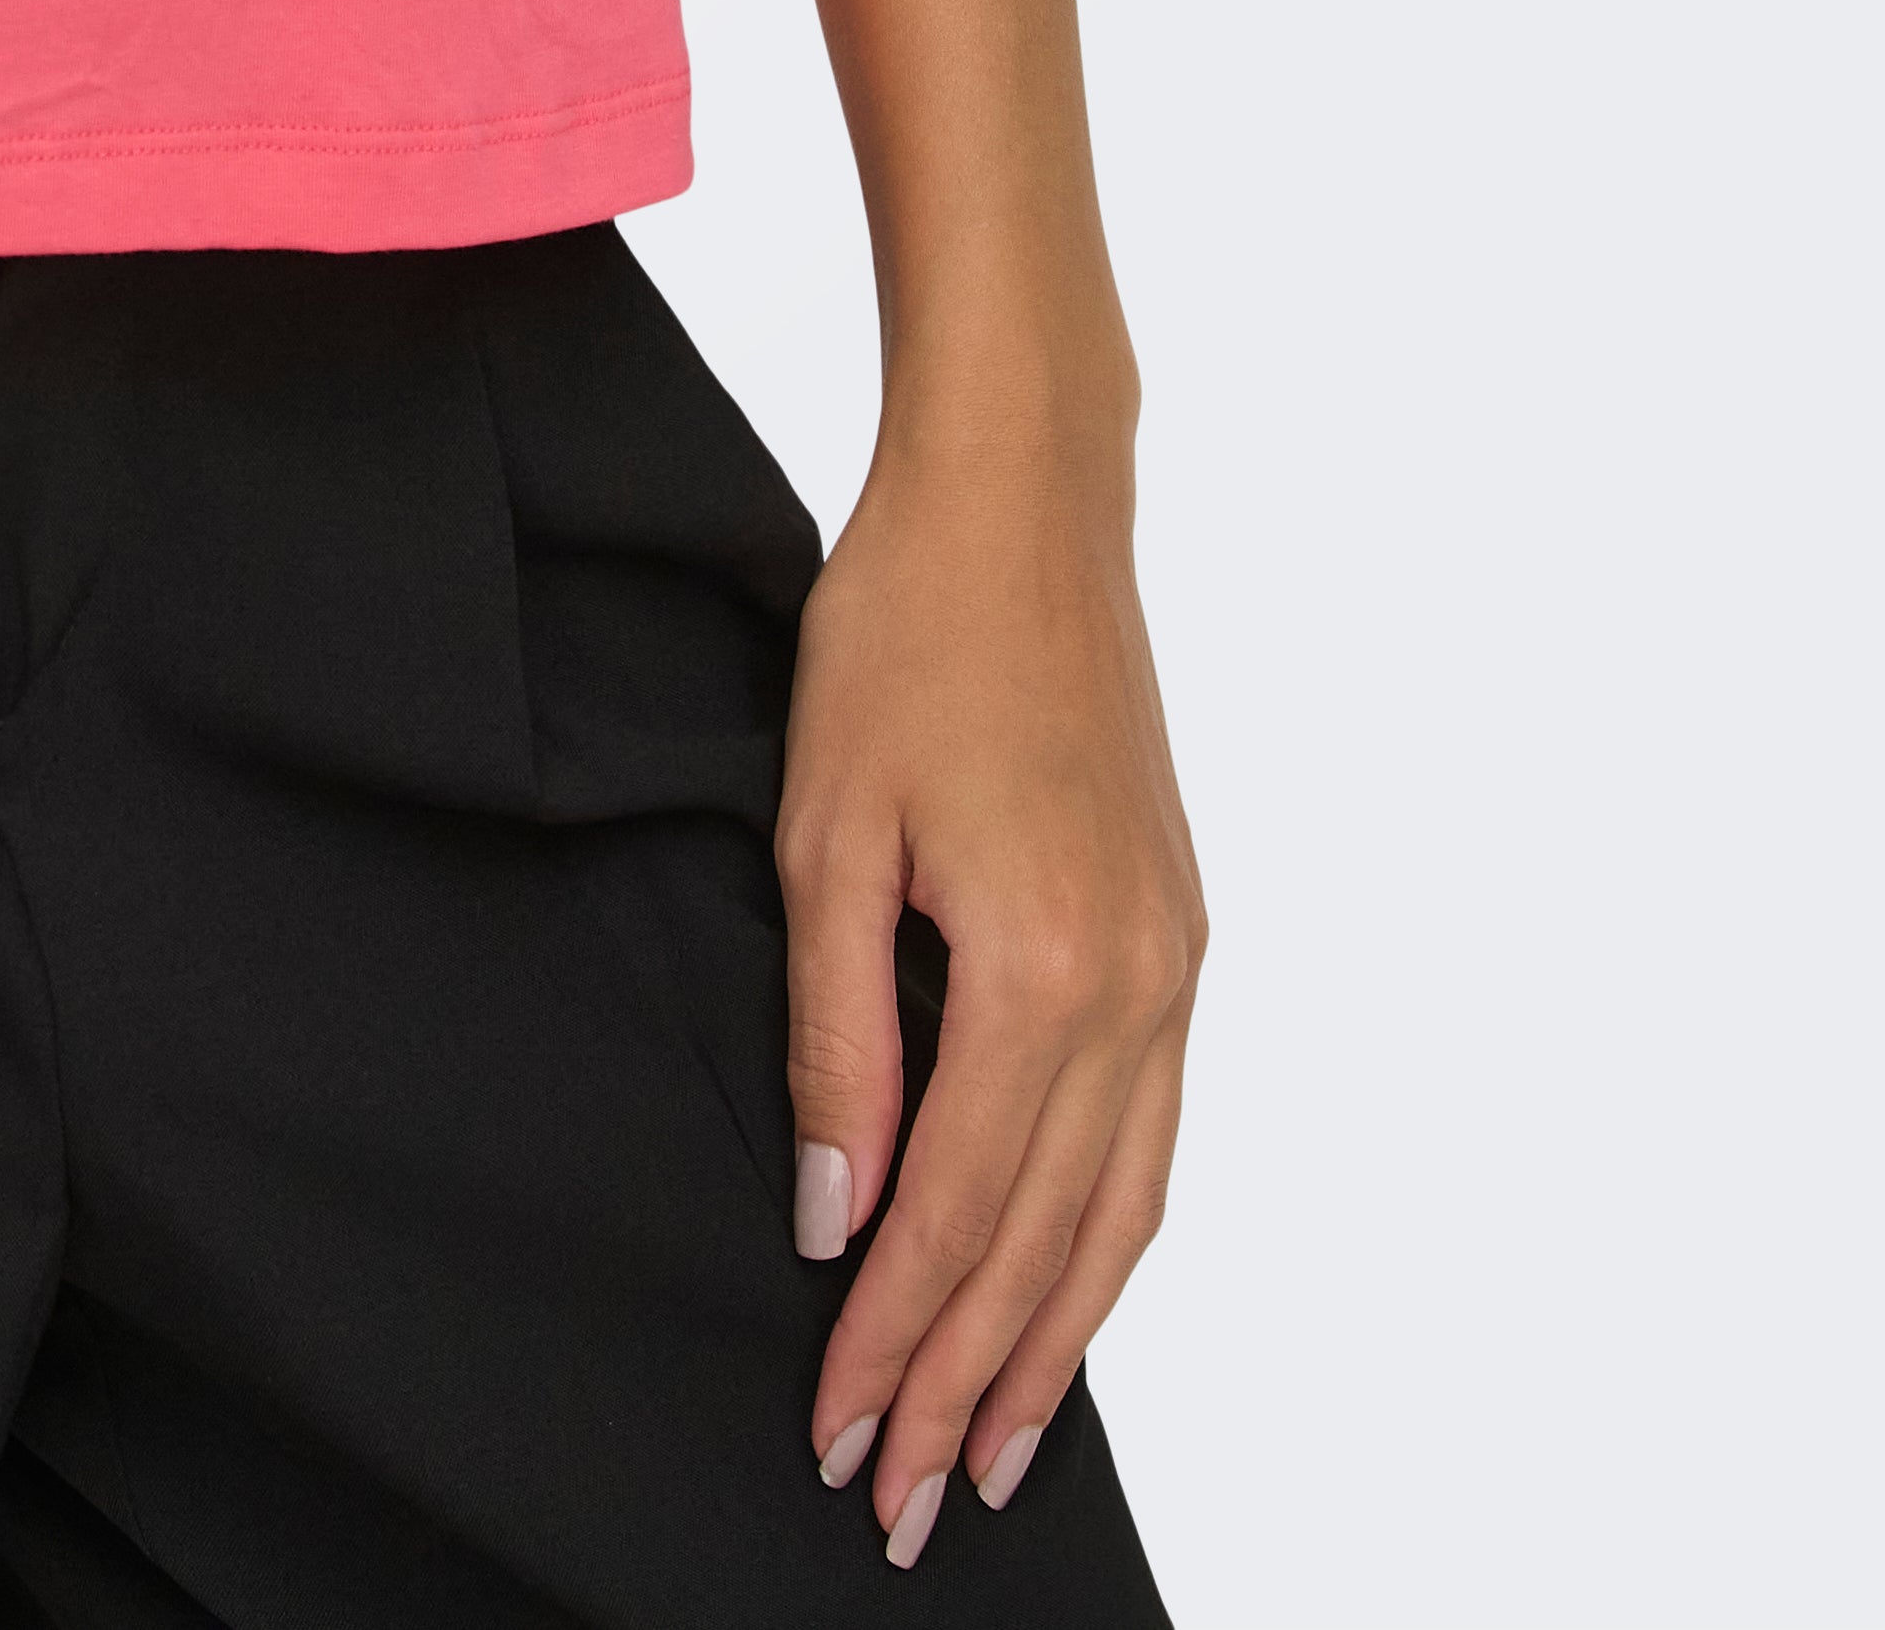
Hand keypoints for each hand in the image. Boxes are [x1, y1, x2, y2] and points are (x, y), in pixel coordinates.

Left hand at [777, 415, 1202, 1564]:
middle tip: (909, 1501)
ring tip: (993, 1447)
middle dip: (969, 1384)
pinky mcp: (1179, 941)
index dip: (891, 1337)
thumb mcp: (826, 829)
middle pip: (1045, 1241)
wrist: (1024, 504)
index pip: (952, 1209)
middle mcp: (1135, 987)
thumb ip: (836, 1034)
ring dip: (1054, 1340)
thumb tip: (835, 1214)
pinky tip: (1067, 1296)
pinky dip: (1106, 1241)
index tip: (838, 1438)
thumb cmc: (906, 633)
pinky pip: (1152, 1137)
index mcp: (1040, 964)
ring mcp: (1174, 968)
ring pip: (1120, 1213)